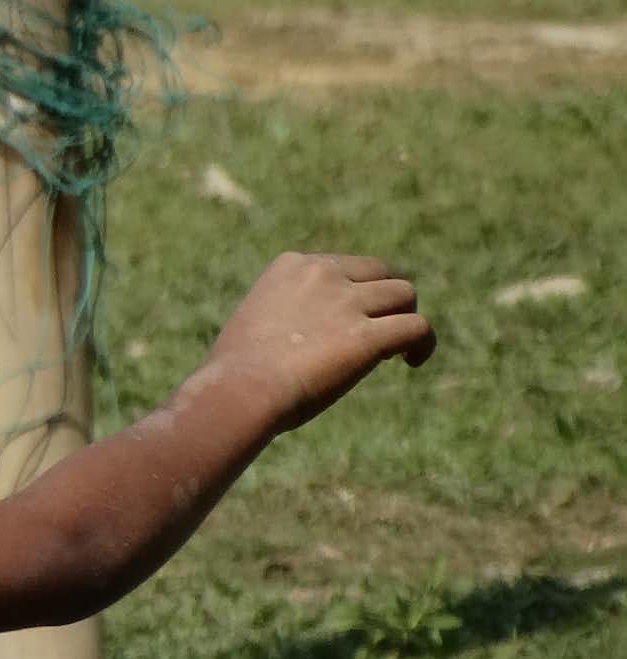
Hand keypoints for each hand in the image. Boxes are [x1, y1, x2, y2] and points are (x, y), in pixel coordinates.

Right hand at [201, 252, 435, 431]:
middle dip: (384, 300)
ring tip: (396, 350)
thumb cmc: (234, 374)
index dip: (352, 292)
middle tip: (378, 333)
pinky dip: (423, 343)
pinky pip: (417, 328)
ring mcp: (347, 303)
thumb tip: (302, 342)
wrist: (238, 392)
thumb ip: (284, 318)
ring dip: (404, 317)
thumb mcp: (255, 326)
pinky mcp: (368, 336)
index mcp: (291, 266)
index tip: (345, 321)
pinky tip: (413, 362)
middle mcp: (322, 274)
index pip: (341, 266)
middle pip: (380, 273)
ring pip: (404, 295)